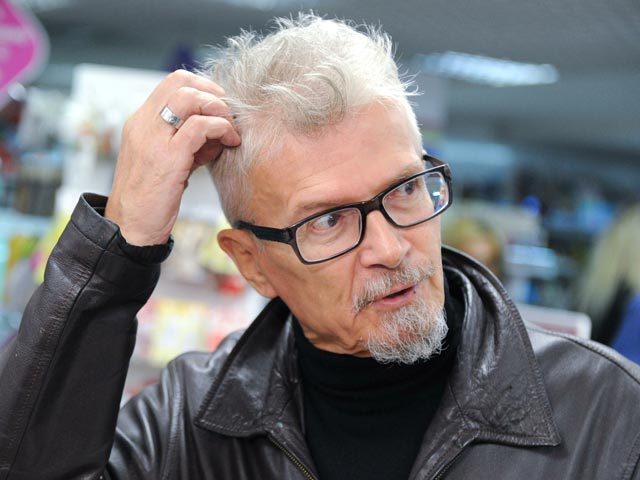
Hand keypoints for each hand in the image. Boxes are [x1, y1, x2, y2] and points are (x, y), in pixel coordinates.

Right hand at [105, 69, 240, 245]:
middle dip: (213, 93)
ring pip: (190, 98)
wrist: (130, 227)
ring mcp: (153, 138)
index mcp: (140, 122)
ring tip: (231, 131)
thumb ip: (186, 142)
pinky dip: (221, 129)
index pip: (172, 82)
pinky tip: (229, 142)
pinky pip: (200, 127)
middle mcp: (143, 124)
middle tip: (228, 114)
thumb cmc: (150, 199)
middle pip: (181, 81)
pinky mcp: (167, 157)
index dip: (202, 87)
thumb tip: (216, 133)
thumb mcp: (166, 161)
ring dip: (219, 109)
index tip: (219, 107)